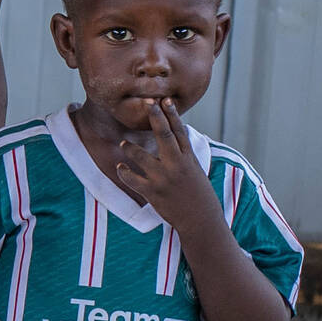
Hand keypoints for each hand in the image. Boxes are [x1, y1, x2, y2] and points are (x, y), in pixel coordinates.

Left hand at [111, 99, 216, 222]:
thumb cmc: (198, 194)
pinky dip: (124, 172)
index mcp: (189, 159)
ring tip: (124, 143)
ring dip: (130, 148)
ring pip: (141, 156)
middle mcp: (177, 165)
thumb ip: (184, 154)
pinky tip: (120, 167)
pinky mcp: (152, 192)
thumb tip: (178, 135)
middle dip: (155, 117)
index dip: (172, 114)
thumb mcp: (196, 170)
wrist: (201, 220)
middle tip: (147, 102)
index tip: (165, 99)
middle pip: (164, 136)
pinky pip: (132, 179)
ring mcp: (163, 178)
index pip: (179, 132)